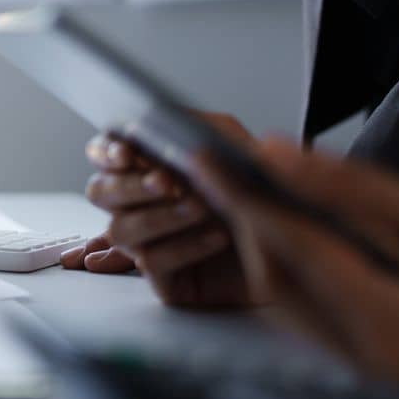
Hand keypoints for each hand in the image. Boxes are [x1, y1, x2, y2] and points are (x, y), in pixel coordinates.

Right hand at [60, 114, 259, 308]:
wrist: (298, 245)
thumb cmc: (263, 195)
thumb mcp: (239, 146)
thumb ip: (201, 128)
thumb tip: (163, 121)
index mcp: (148, 166)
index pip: (103, 154)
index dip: (106, 152)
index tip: (126, 153)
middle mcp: (141, 203)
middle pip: (100, 192)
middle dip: (130, 186)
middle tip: (166, 182)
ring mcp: (148, 241)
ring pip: (121, 229)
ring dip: (160, 216)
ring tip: (201, 208)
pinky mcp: (164, 277)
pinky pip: (153, 263)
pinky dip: (184, 245)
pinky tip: (215, 235)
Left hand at [195, 139, 398, 398]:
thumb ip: (359, 190)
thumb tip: (280, 154)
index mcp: (391, 336)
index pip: (296, 254)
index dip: (248, 198)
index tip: (208, 158)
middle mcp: (376, 368)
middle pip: (282, 287)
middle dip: (251, 225)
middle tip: (225, 170)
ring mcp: (384, 375)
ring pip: (298, 304)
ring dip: (274, 248)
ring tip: (254, 190)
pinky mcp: (395, 366)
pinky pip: (328, 315)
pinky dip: (308, 271)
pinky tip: (304, 228)